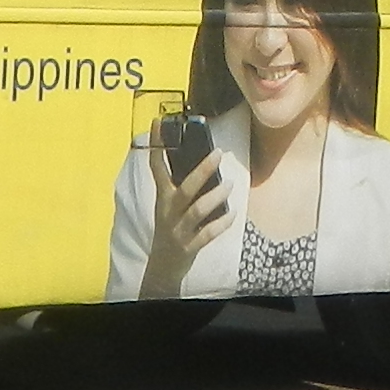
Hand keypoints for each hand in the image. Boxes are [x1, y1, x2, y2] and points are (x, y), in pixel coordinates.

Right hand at [138, 150, 229, 300]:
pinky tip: (233, 214)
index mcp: (162, 198)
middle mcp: (168, 212)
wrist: (162, 266)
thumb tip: (202, 161)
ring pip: (197, 211)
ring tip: (229, 184)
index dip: (156, 145)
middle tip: (217, 153)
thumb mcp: (168, 206)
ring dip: (215, 197)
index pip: (156, 167)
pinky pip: (208, 234)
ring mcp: (179, 230)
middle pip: (184, 188)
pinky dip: (222, 223)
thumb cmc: (170, 229)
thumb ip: (178, 186)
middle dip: (200, 171)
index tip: (158, 123)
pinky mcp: (190, 246)